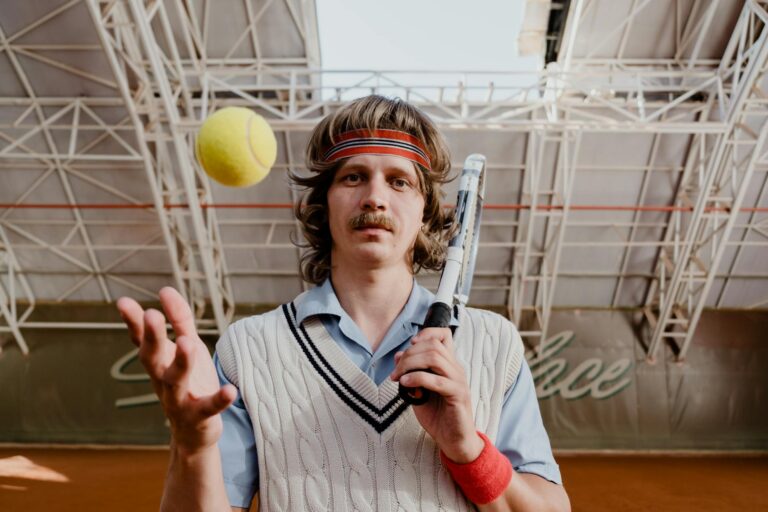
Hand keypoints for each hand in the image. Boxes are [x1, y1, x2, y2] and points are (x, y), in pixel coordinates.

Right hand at [116, 287, 235, 455]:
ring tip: (188, 342)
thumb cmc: (189, 381)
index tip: (123, 302)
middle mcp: (163, 380)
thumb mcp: (186, 347)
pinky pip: (209, 408)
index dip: (133, 322)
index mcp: (159, 362)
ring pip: (176, 380)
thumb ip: (179, 320)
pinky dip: (219, 399)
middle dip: (152, 337)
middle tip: (151, 314)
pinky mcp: (200, 416)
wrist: (193, 432)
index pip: (142, 340)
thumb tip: (165, 289)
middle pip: (153, 358)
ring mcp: (179, 399)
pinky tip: (231, 390)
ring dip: (181, 361)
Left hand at [390, 327, 483, 462]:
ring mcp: (459, 381)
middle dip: (409, 354)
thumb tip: (397, 355)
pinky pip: (437, 380)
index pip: (444, 335)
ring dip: (410, 364)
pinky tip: (405, 385)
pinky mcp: (458, 395)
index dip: (426, 333)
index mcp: (449, 364)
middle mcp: (456, 368)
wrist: (453, 440)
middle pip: (432, 345)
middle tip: (395, 372)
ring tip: (398, 378)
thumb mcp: (418, 390)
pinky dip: (418, 378)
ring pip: (435, 357)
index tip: (410, 345)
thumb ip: (411, 373)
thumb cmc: (437, 415)